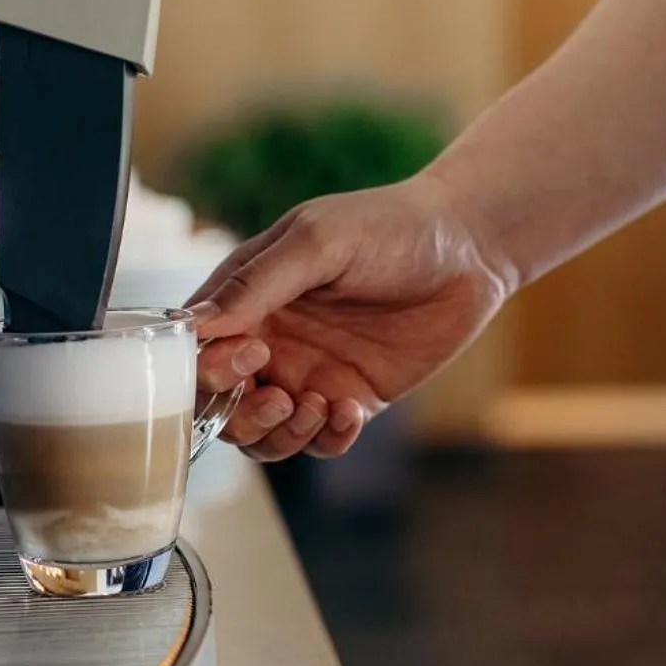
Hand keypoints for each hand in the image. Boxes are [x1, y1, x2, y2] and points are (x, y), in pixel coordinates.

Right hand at [182, 172, 515, 460]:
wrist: (469, 246)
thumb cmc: (389, 224)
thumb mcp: (318, 240)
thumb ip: (258, 283)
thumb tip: (198, 325)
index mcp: (249, 297)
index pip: (196, 350)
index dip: (205, 369)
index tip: (246, 356)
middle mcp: (272, 340)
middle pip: (221, 405)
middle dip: (238, 414)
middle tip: (278, 394)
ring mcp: (311, 372)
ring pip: (265, 435)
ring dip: (279, 434)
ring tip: (314, 405)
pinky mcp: (354, 398)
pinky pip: (323, 440)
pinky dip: (327, 437)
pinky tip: (350, 410)